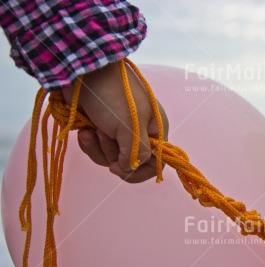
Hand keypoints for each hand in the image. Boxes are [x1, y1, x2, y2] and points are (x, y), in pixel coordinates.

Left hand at [62, 61, 168, 182]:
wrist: (85, 72)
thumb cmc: (113, 96)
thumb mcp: (131, 128)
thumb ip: (136, 155)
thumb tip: (127, 169)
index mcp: (155, 130)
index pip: (156, 163)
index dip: (139, 172)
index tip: (118, 168)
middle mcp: (140, 133)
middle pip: (129, 163)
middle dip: (112, 153)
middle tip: (105, 132)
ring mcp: (119, 131)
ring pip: (110, 157)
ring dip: (98, 146)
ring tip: (92, 128)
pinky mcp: (101, 128)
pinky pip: (96, 148)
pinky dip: (88, 142)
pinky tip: (84, 129)